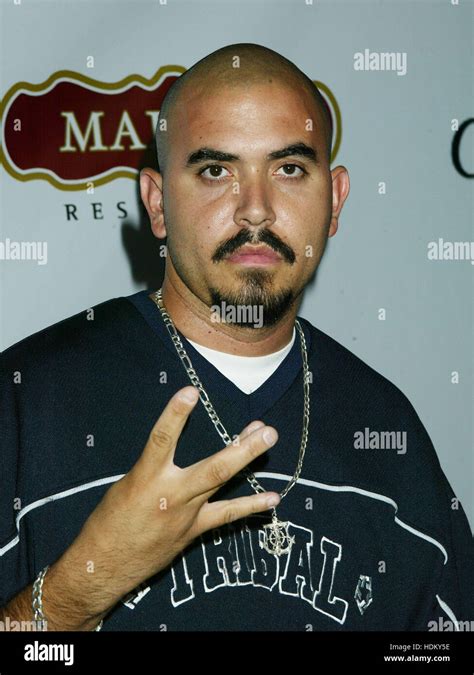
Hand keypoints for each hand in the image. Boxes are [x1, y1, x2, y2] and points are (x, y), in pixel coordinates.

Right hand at [54, 385, 279, 614]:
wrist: (103, 566)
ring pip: (223, 483)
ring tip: (268, 439)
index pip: (162, 440)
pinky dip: (251, 505)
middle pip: (213, 468)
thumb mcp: (127, 483)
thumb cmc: (110, 521)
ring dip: (248, 460)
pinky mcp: (194, 530)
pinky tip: (274, 498)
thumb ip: (155, 466)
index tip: (191, 392)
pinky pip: (227, 515)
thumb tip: (175, 446)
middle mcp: (171, 495)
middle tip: (265, 428)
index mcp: (145, 478)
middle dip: (242, 447)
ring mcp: (187, 514)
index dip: (175, 414)